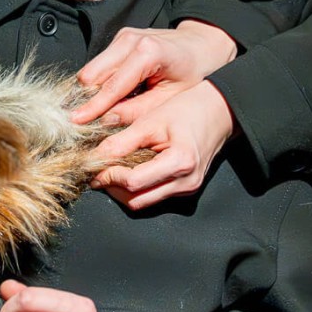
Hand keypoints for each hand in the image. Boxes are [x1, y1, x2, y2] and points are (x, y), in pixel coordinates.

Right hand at [72, 20, 236, 124]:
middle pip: (92, 74)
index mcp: (148, 52)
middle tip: (81, 121)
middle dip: (85, 99)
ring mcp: (123, 36)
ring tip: (93, 112)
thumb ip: (137, 111)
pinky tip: (107, 96)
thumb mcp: (170, 99)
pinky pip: (100, 64)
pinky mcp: (119, 38)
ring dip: (90, 91)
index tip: (75, 122)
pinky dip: (99, 82)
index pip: (112, 85)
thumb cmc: (193, 73)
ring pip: (92, 68)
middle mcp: (130, 40)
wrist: (202, 45)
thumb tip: (106, 122)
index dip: (92, 106)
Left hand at [88, 79, 235, 208]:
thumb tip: (96, 156)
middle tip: (95, 171)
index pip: (134, 182)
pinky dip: (138, 187)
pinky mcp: (186, 187)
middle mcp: (186, 183)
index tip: (91, 165)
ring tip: (108, 171)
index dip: (109, 175)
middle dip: (113, 188)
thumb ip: (123, 140)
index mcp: (180, 164)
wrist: (220, 111)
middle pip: (137, 200)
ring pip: (144, 201)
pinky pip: (155, 195)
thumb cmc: (188, 109)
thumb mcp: (152, 120)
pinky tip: (127, 171)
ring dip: (123, 190)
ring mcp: (188, 188)